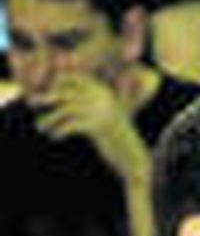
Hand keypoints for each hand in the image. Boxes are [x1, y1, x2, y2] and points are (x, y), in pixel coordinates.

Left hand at [30, 73, 145, 177]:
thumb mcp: (103, 117)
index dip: (56, 82)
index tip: (45, 91)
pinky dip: (58, 130)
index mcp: (102, 91)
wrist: (134, 158)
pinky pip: (70, 125)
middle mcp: (100, 97)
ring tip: (39, 126)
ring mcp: (99, 111)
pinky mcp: (96, 126)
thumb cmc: (117, 139)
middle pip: (65, 91)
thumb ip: (87, 104)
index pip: (73, 78)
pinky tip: (53, 137)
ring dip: (49, 118)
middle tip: (31, 101)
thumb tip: (62, 99)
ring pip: (64, 109)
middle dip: (46, 96)